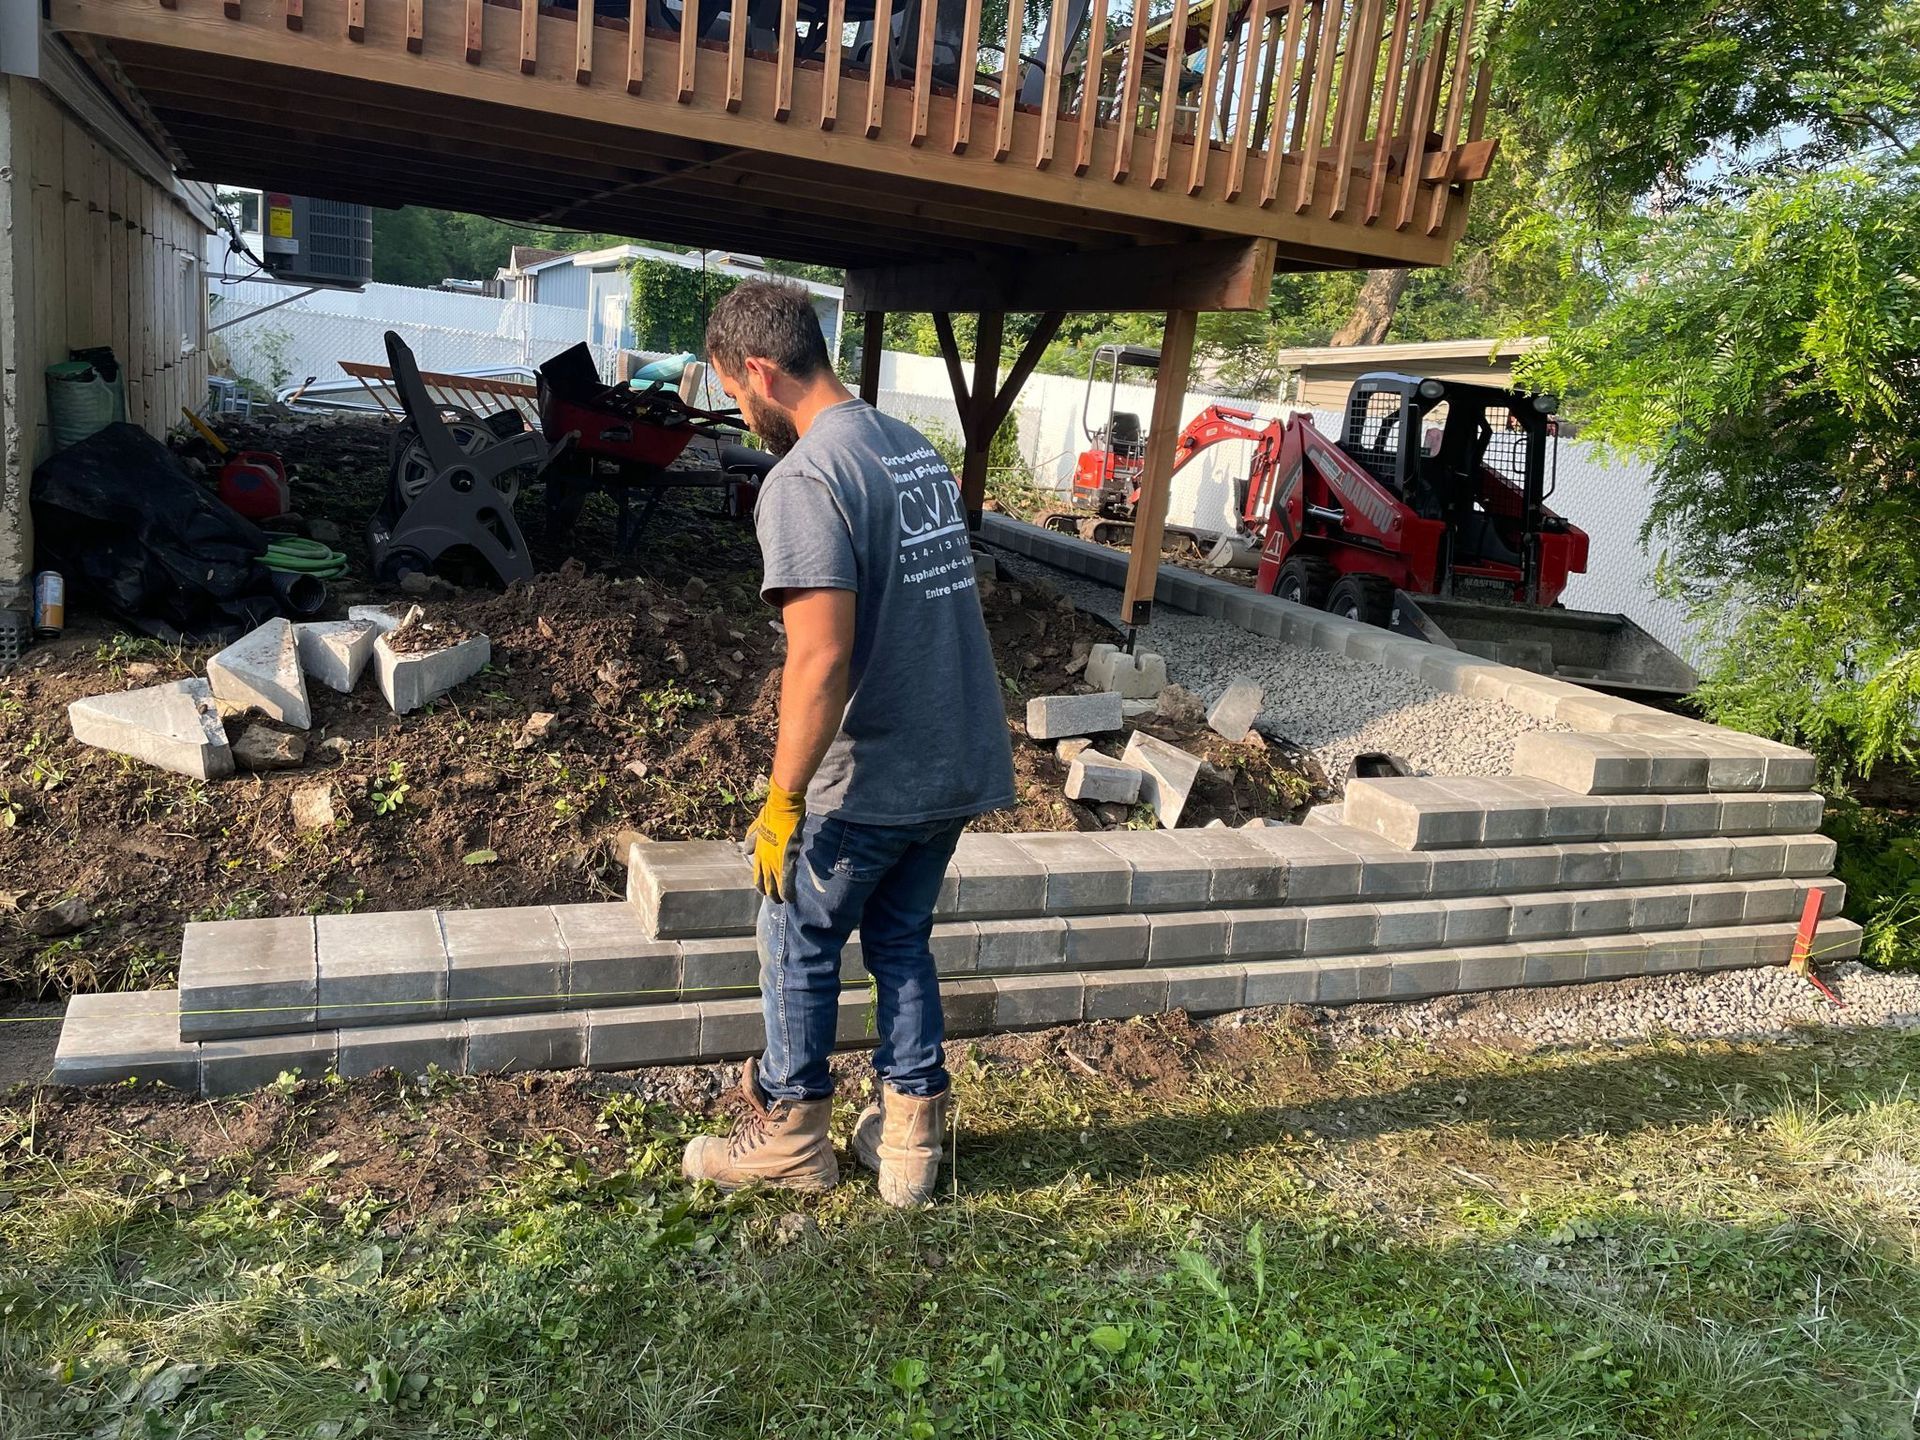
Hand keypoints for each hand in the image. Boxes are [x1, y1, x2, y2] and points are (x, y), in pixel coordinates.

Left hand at [745, 782, 805, 900]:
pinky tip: (790, 899)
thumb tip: (747, 850)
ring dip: (779, 896)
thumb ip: (752, 840)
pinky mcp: (786, 858)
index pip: (757, 875)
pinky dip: (788, 891)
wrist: (782, 806)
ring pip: (775, 884)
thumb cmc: (772, 814)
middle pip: (765, 883)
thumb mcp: (757, 827)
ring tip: (782, 902)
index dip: (762, 885)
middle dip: (770, 894)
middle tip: (776, 900)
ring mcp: (775, 860)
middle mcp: (764, 859)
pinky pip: (786, 880)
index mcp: (758, 852)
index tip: (766, 891)